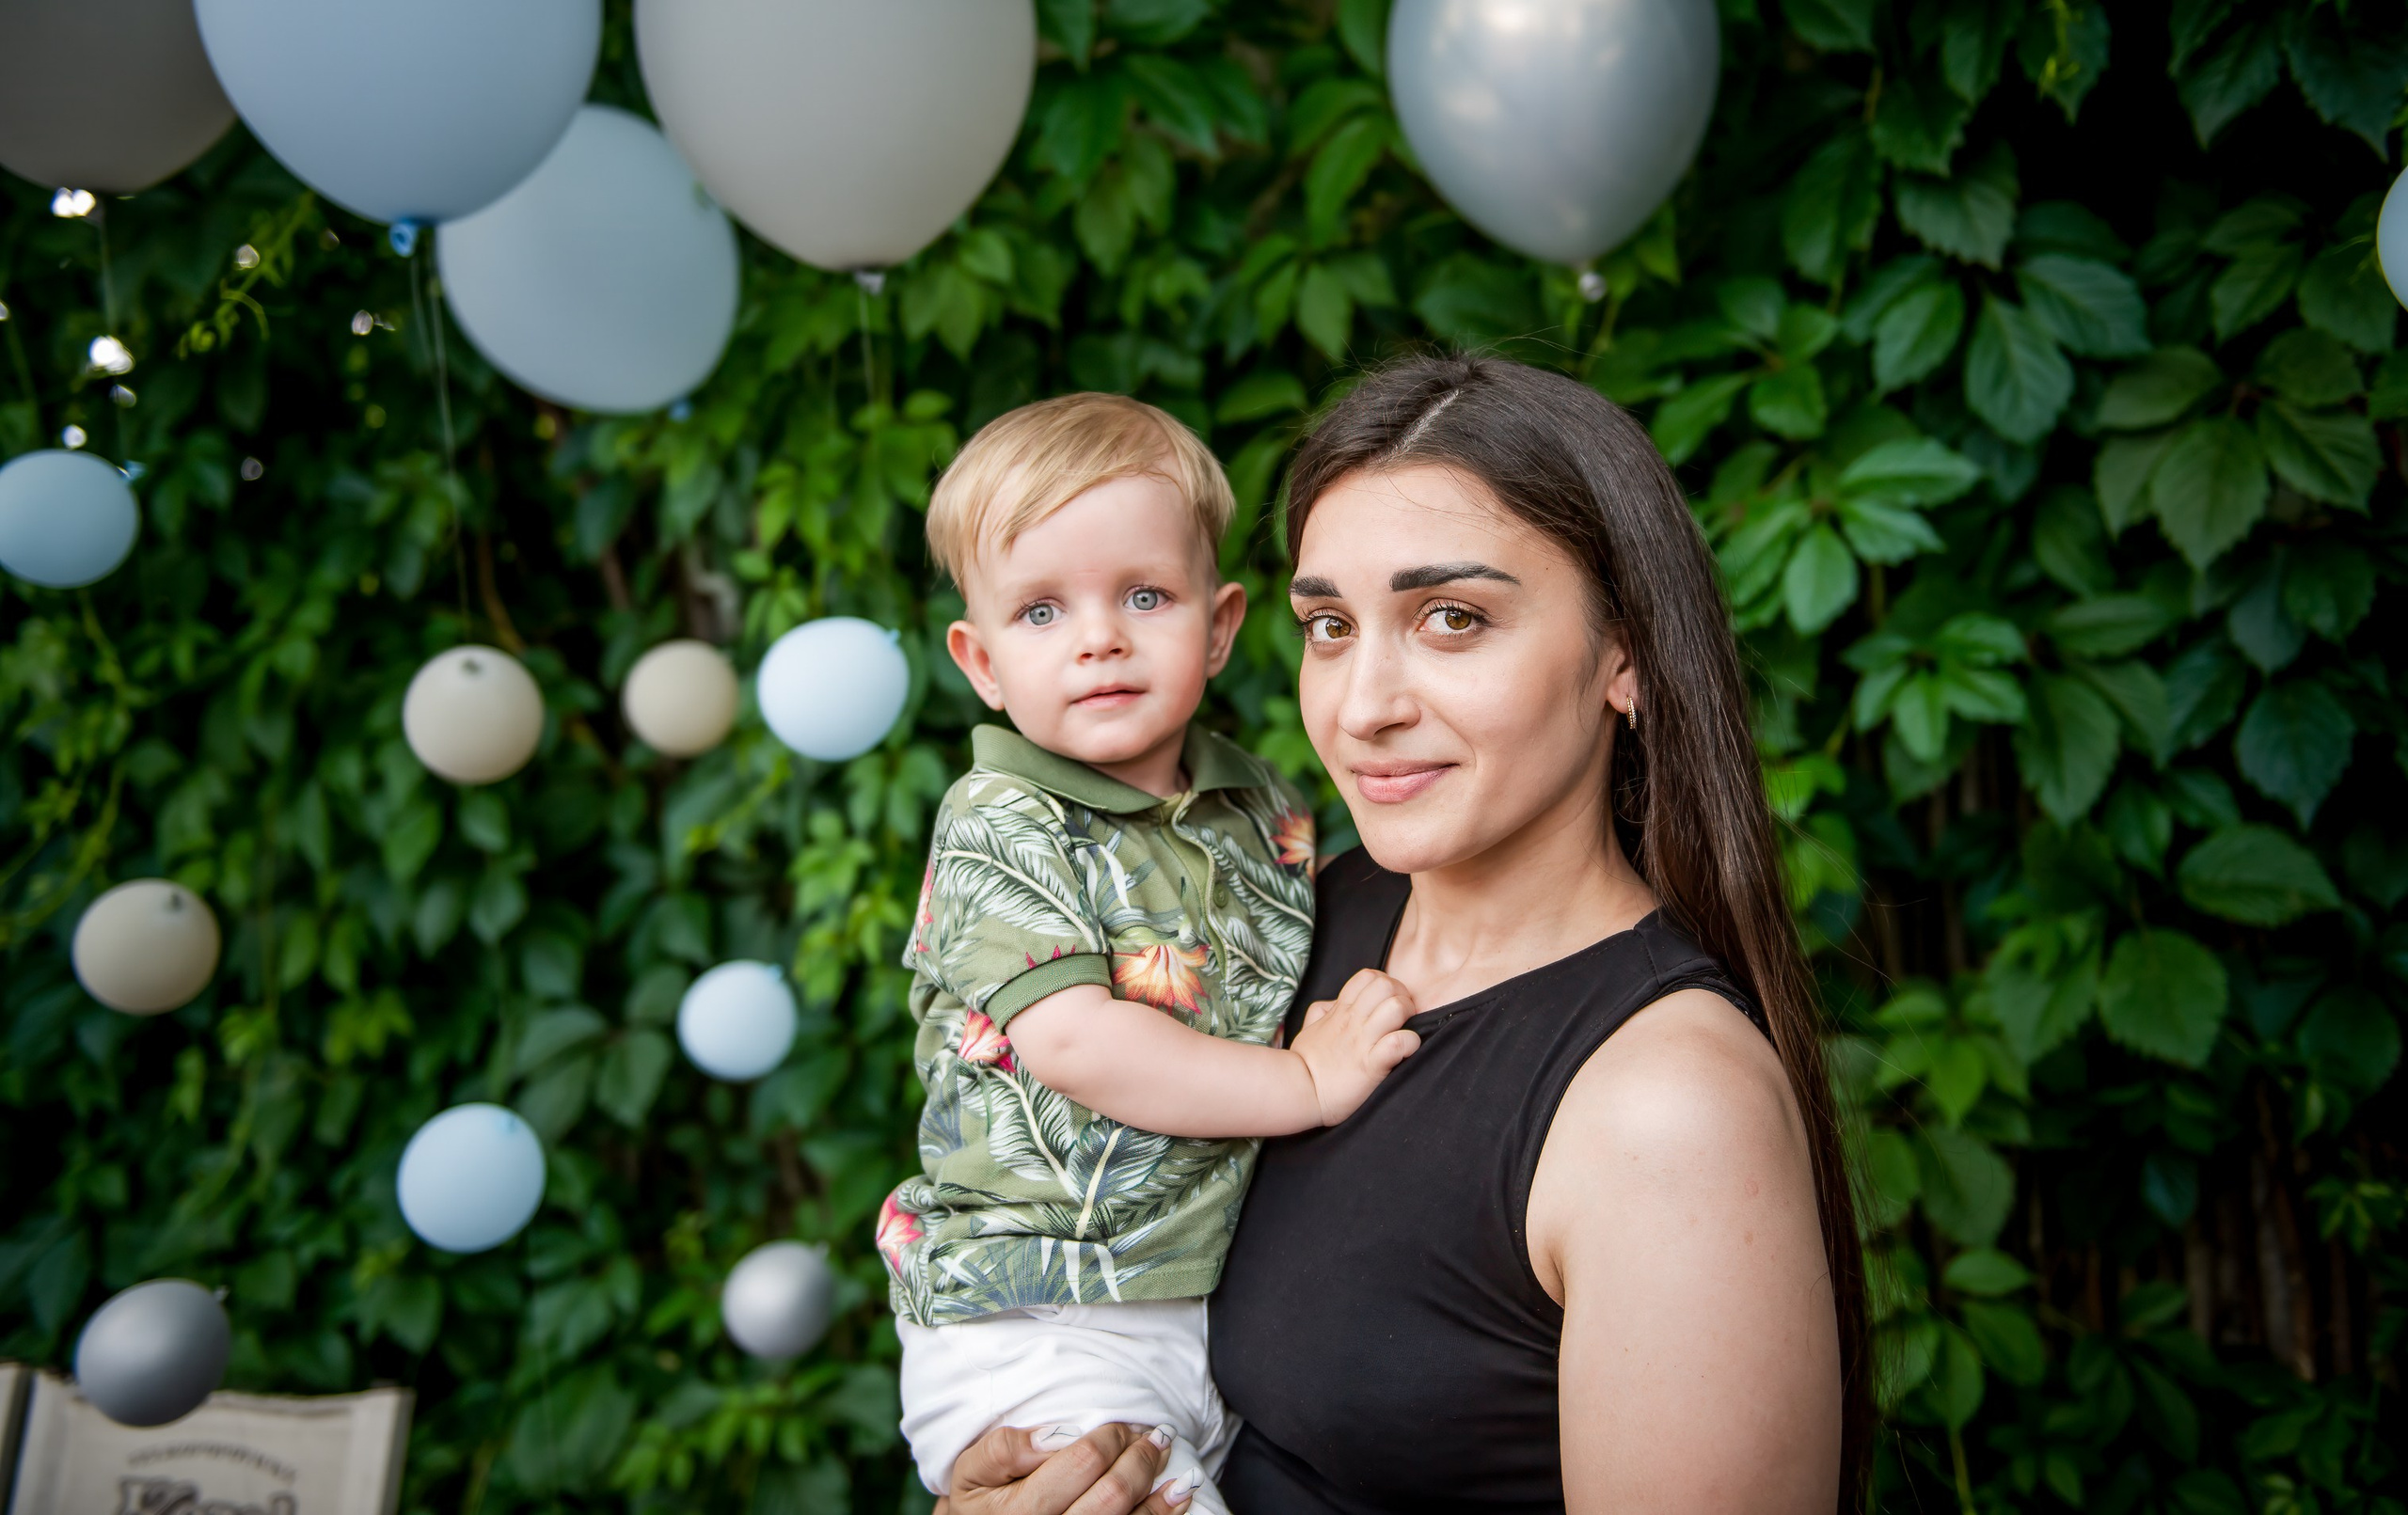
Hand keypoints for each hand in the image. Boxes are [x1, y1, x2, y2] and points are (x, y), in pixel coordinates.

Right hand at [938, 1422, 1194, 1514]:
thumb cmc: (982, 1503)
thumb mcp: (972, 1471)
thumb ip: (1005, 1449)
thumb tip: (1056, 1435)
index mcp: (1020, 1511)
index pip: (1082, 1463)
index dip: (1108, 1438)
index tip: (1117, 1425)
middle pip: (1114, 1493)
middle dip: (1139, 1457)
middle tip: (1150, 1434)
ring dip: (1158, 1484)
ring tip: (1164, 1452)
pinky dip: (1163, 1513)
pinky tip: (1177, 1493)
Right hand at [1290, 967, 1420, 1124]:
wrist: (1299, 1092)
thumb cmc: (1306, 1062)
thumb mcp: (1309, 1027)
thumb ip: (1322, 1011)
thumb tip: (1333, 1003)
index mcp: (1341, 1011)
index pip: (1368, 976)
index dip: (1386, 984)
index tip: (1388, 1002)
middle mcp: (1354, 1021)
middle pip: (1387, 986)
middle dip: (1403, 997)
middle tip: (1403, 1018)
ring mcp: (1363, 1042)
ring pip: (1397, 1009)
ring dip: (1409, 1019)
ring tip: (1405, 1032)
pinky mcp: (1372, 1066)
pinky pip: (1397, 1044)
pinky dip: (1409, 1044)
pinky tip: (1406, 1051)